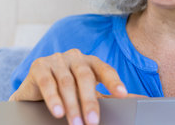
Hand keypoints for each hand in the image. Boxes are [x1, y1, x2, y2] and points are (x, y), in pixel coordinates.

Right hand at [9, 49, 142, 124]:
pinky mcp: (39, 65)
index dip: (114, 81)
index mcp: (91, 62)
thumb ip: (111, 94)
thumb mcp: (90, 92)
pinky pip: (47, 82)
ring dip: (72, 105)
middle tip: (93, 121)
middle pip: (86, 77)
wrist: (35, 90)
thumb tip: (139, 99)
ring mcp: (57, 59)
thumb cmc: (69, 91)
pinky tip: (58, 111)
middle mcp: (76, 57)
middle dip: (90, 101)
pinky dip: (53, 98)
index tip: (122, 95)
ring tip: (75, 123)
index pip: (105, 70)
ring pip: (66, 82)